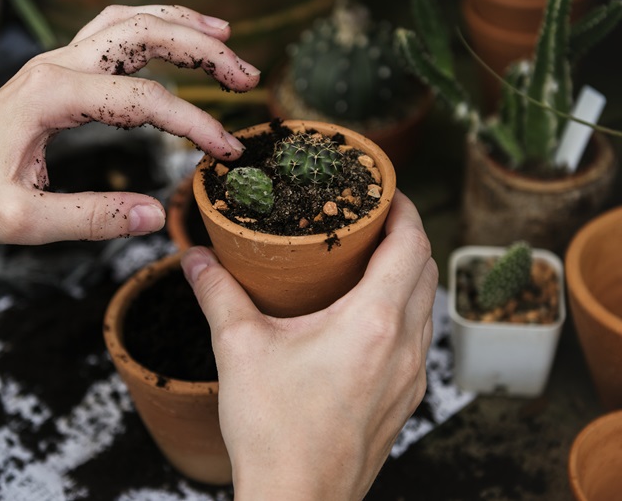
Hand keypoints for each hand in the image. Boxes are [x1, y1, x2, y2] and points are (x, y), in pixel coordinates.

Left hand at [0, 5, 259, 354]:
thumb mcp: (24, 222)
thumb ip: (92, 218)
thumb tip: (155, 215)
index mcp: (49, 95)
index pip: (142, 99)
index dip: (193, 123)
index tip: (226, 152)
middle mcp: (55, 65)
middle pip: (143, 34)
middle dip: (202, 50)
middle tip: (247, 77)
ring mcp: (55, 62)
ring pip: (129, 22)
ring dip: (181, 26)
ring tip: (227, 41)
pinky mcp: (57, 72)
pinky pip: (112, 34)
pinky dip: (153, 29)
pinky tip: (178, 39)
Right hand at [182, 192, 436, 499]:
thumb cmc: (274, 431)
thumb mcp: (238, 349)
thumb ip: (217, 293)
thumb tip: (195, 257)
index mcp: (374, 322)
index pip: (411, 244)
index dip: (404, 208)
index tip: (384, 191)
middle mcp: (405, 347)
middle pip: (426, 270)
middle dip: (406, 236)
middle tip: (370, 220)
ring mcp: (411, 378)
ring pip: (426, 306)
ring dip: (408, 275)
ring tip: (368, 262)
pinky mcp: (405, 402)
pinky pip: (418, 340)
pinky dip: (404, 312)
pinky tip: (366, 318)